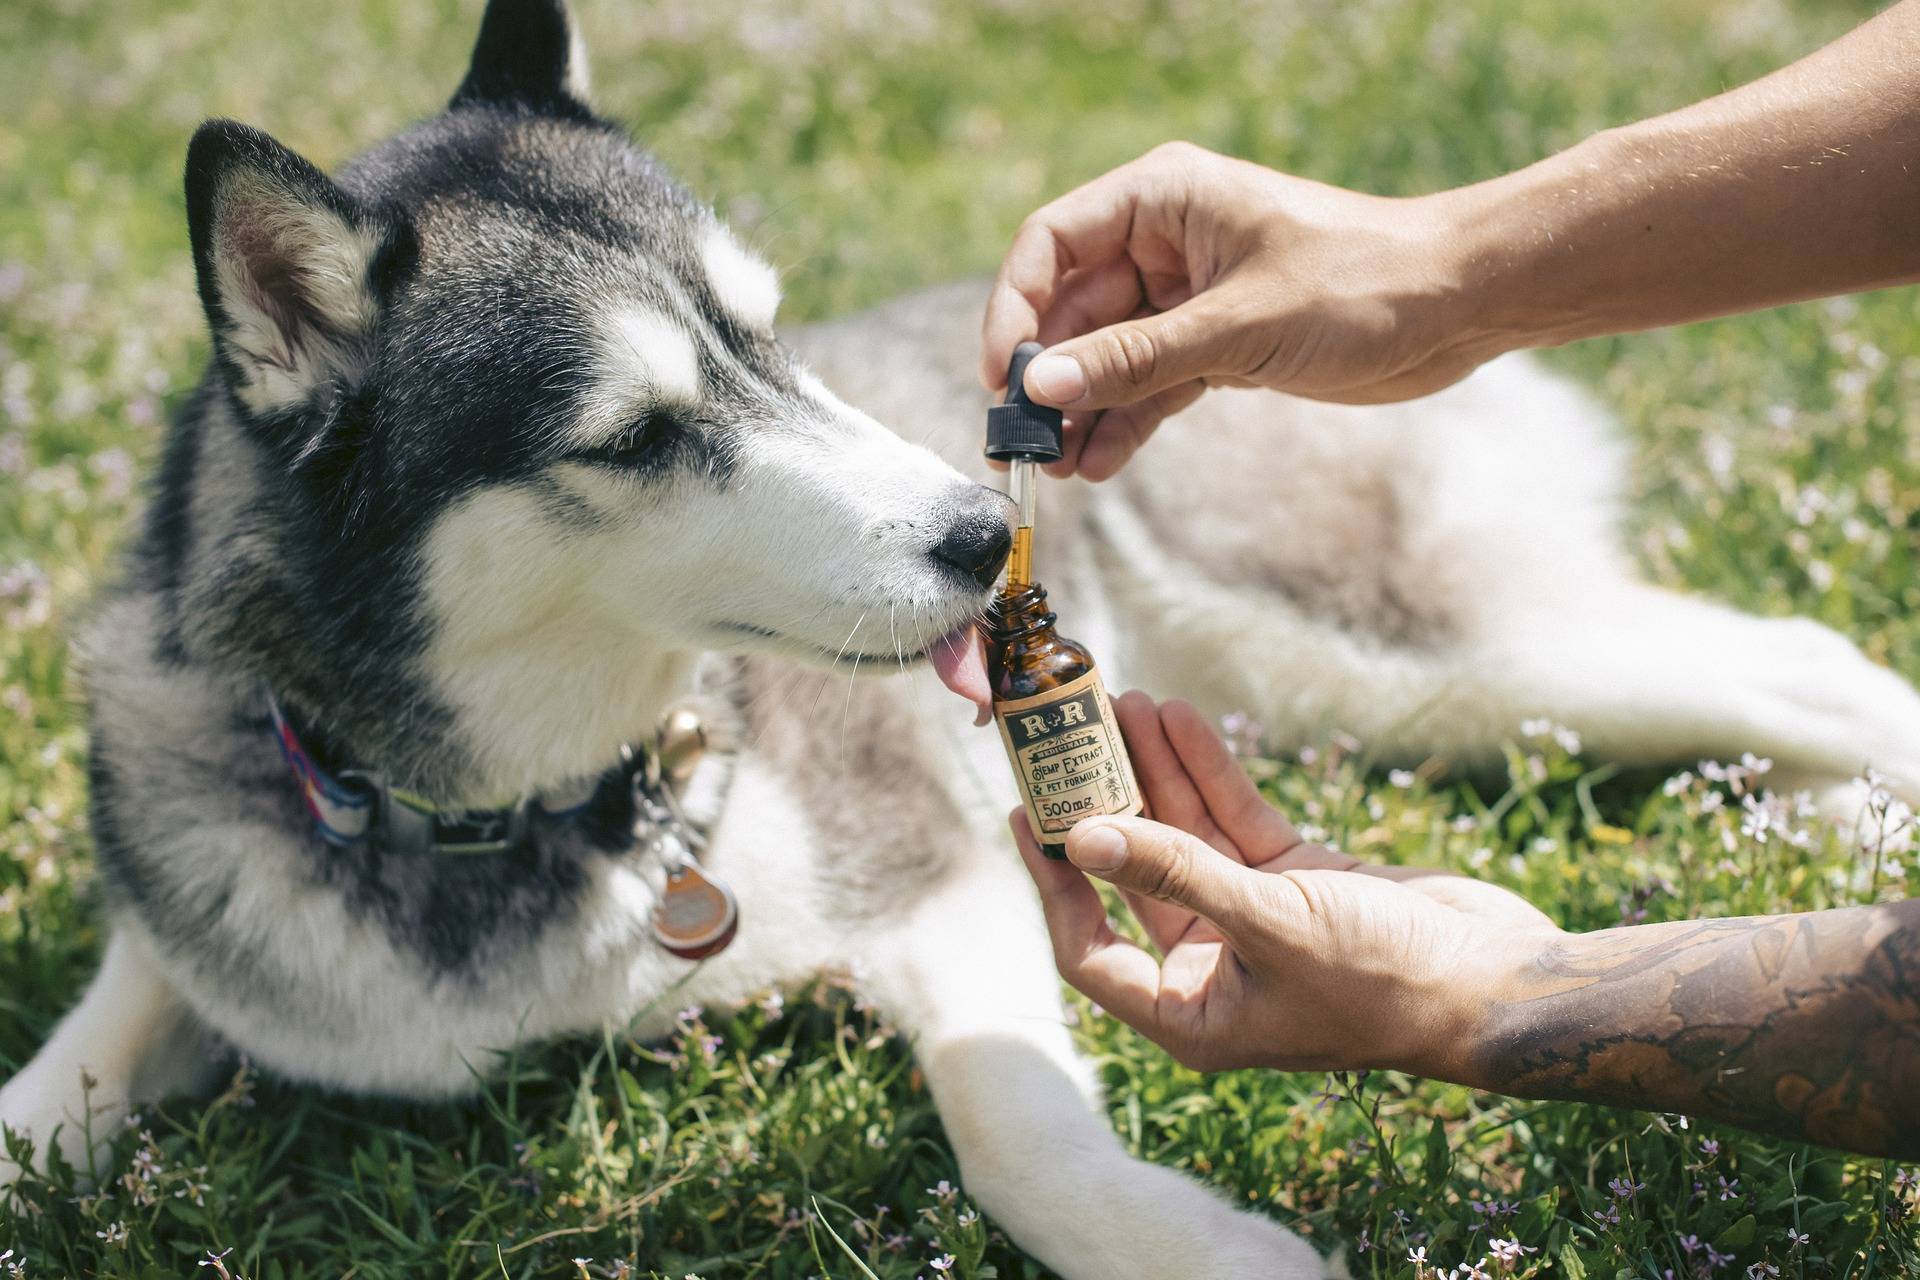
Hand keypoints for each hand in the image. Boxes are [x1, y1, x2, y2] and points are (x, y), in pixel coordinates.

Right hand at [981, 142, 1494, 478]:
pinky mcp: (1217, 343)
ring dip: (1081, 411)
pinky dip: (1125, 422)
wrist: (1458, 306)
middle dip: (1046, 378)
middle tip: (1021, 446)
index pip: (1052, 245)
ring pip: (1108, 355)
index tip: (1004, 378)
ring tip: (1058, 470)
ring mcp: (1188, 295)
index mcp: (1164, 199)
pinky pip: (1150, 384)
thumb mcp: (1238, 324)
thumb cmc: (1363, 282)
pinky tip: (1102, 465)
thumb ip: (1135, 359)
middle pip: (1072, 308)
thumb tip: (1041, 389)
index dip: (1016, 310)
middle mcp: (1166, 242)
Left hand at [1010, 693, 1559, 1075]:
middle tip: (1067, 738)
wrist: (1498, 979)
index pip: (1090, 951)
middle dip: (1103, 805)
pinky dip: (1208, 772)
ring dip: (1153, 772)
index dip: (1054, 883)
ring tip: (1124, 701)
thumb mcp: (1270, 924)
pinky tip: (1179, 718)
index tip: (1028, 814)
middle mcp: (1213, 970)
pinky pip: (1234, 820)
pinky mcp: (1296, 882)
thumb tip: (1085, 837)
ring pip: (1182, 837)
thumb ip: (1177, 875)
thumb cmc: (1385, 980)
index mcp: (1192, 1014)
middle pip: (1132, 876)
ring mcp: (1253, 922)